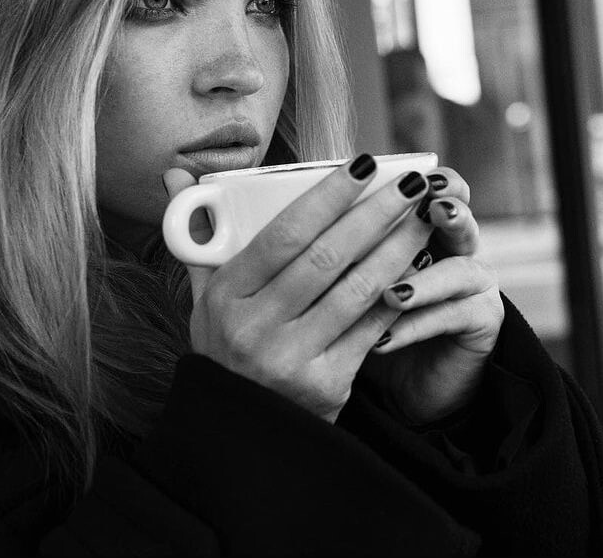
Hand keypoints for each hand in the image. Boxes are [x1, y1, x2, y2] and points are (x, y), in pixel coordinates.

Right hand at [162, 154, 433, 424]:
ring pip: (357, 290)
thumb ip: (200, 240)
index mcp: (225, 297)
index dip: (327, 196)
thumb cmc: (227, 351)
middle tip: (412, 184)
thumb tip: (177, 178)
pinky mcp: (327, 384)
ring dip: (399, 249)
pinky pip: (371, 329)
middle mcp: (256, 327)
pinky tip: (422, 268)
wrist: (239, 438)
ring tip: (425, 219)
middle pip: (327, 256)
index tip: (362, 165)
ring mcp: (292, 358)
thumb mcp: (202, 301)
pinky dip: (399, 294)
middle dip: (376, 214)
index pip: (283, 234)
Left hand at [362, 167, 504, 424]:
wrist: (404, 384)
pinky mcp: (483, 323)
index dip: (438, 181)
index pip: (446, 191)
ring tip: (391, 292)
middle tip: (430, 209)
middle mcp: (462, 250)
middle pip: (462, 222)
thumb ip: (343, 248)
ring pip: (459, 271)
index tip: (419, 175)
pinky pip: (453, 318)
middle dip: (446, 212)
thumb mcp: (351, 280)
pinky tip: (383, 339)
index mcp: (433, 229)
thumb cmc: (369, 323)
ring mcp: (477, 287)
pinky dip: (416, 326)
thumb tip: (298, 212)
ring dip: (423, 280)